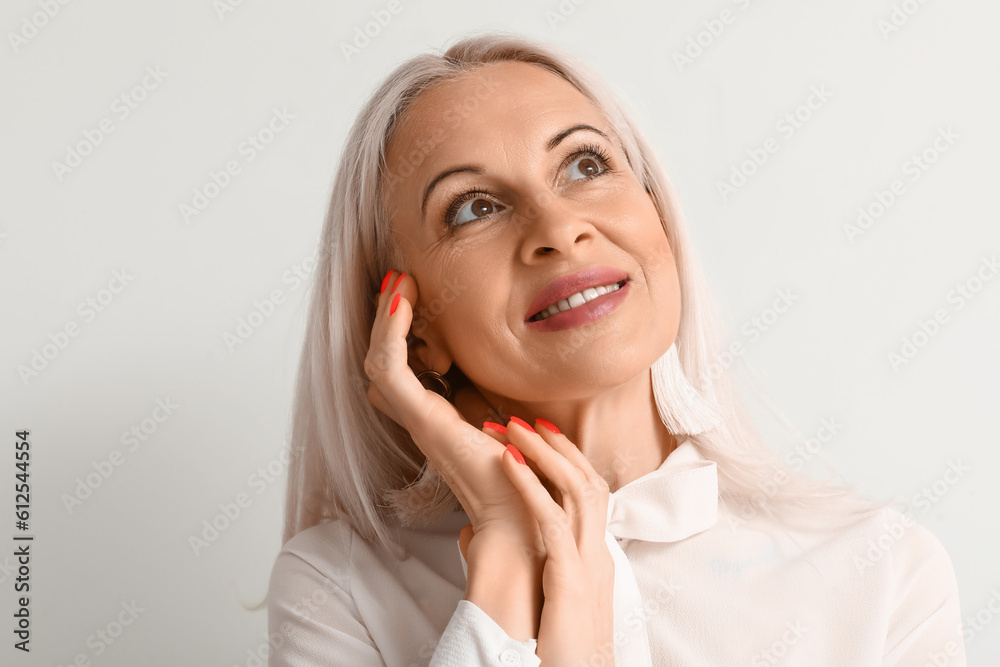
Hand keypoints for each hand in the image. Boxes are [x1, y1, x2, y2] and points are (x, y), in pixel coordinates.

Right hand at [365, 271, 544, 557]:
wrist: (524, 516)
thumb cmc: (525, 476)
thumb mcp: (511, 426)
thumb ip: (500, 408)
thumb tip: (510, 399)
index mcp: (437, 419)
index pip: (401, 370)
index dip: (399, 332)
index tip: (412, 294)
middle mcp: (421, 418)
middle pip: (383, 361)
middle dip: (386, 318)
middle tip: (398, 280)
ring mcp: (418, 418)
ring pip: (380, 361)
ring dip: (386, 318)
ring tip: (399, 283)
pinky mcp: (422, 419)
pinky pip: (390, 368)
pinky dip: (392, 332)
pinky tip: (403, 302)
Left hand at [503, 418, 616, 666]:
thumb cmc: (557, 652)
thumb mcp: (542, 602)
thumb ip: (511, 560)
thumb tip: (471, 533)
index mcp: (593, 559)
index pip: (588, 496)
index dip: (564, 461)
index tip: (536, 436)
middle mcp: (598, 557)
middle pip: (589, 483)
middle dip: (557, 446)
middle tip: (524, 417)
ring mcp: (589, 567)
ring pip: (576, 491)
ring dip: (543, 454)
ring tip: (512, 427)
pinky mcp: (571, 581)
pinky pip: (551, 522)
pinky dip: (530, 486)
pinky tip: (507, 463)